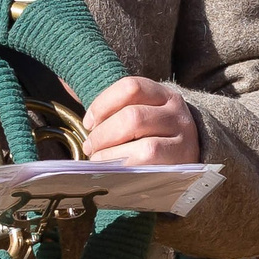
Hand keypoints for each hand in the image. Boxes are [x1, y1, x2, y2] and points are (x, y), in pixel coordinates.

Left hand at [81, 76, 199, 165]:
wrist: (190, 156)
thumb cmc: (154, 134)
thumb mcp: (141, 112)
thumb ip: (112, 106)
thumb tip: (68, 89)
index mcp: (163, 94)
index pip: (131, 87)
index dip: (103, 103)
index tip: (88, 122)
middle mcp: (176, 113)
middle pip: (133, 117)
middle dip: (104, 135)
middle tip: (90, 147)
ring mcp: (184, 139)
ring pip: (145, 146)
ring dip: (114, 156)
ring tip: (100, 161)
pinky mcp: (182, 164)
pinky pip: (152, 168)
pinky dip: (126, 169)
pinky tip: (114, 171)